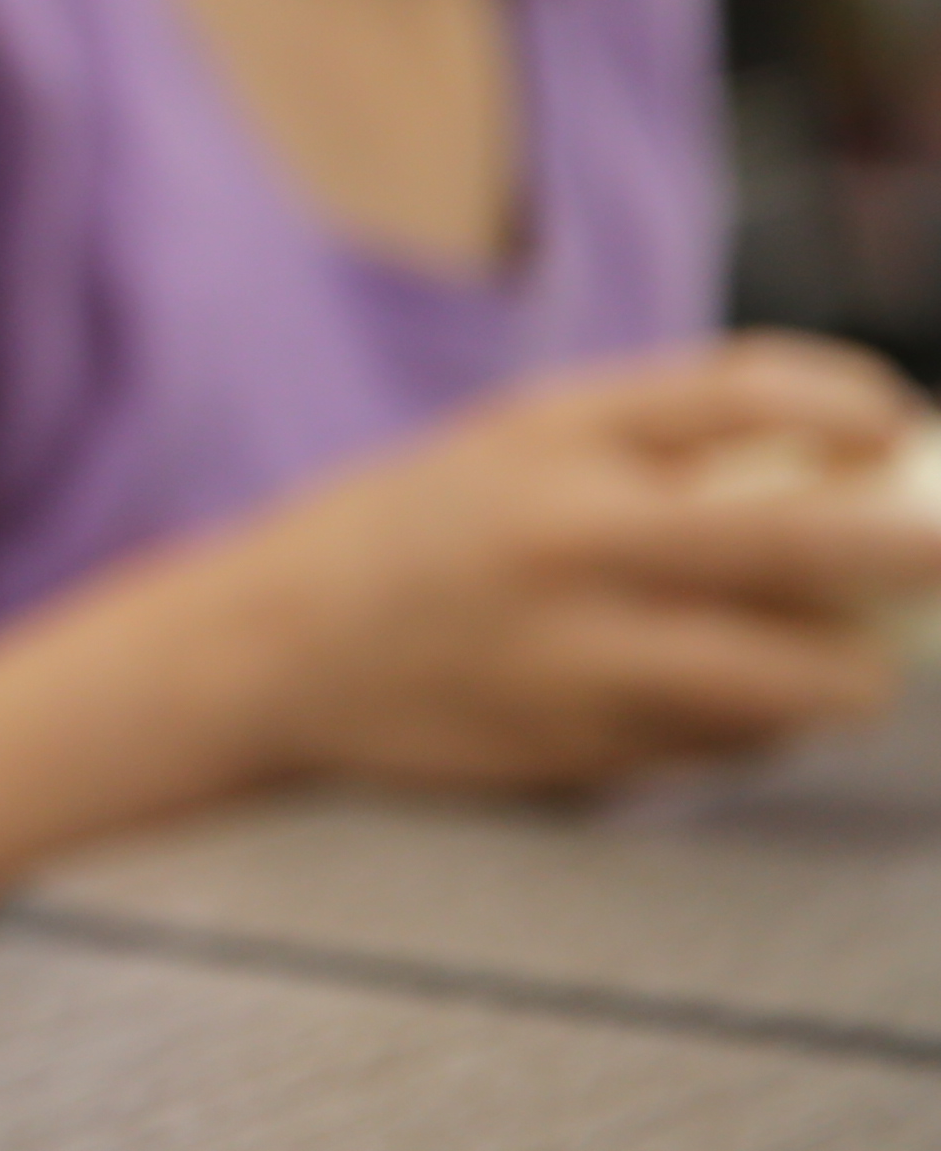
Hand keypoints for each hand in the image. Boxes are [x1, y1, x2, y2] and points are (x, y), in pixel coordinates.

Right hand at [192, 338, 938, 794]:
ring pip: (788, 680)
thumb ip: (658, 449)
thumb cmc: (418, 531)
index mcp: (548, 444)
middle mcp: (569, 545)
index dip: (844, 404)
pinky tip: (727, 702)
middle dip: (910, 552)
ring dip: (847, 673)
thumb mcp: (515, 447)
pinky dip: (759, 725)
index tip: (895, 427)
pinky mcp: (586, 753)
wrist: (273, 652)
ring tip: (848, 662)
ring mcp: (580, 659)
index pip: (738, 397)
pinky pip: (727, 744)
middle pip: (798, 544)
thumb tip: (856, 460)